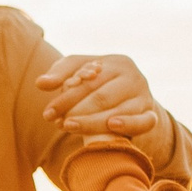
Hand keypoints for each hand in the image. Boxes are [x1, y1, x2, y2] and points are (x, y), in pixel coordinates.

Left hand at [37, 53, 161, 137]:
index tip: (47, 113)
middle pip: (101, 96)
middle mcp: (134, 77)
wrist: (129, 102)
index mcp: (117, 63)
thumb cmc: (99, 85)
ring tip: (71, 127)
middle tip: (59, 123)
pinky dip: (128, 124)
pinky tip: (112, 126)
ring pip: (117, 111)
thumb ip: (60, 74)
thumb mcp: (79, 72)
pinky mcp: (151, 115)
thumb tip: (40, 83)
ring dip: (92, 122)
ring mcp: (144, 97)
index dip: (65, 96)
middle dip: (76, 110)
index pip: (88, 81)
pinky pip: (143, 122)